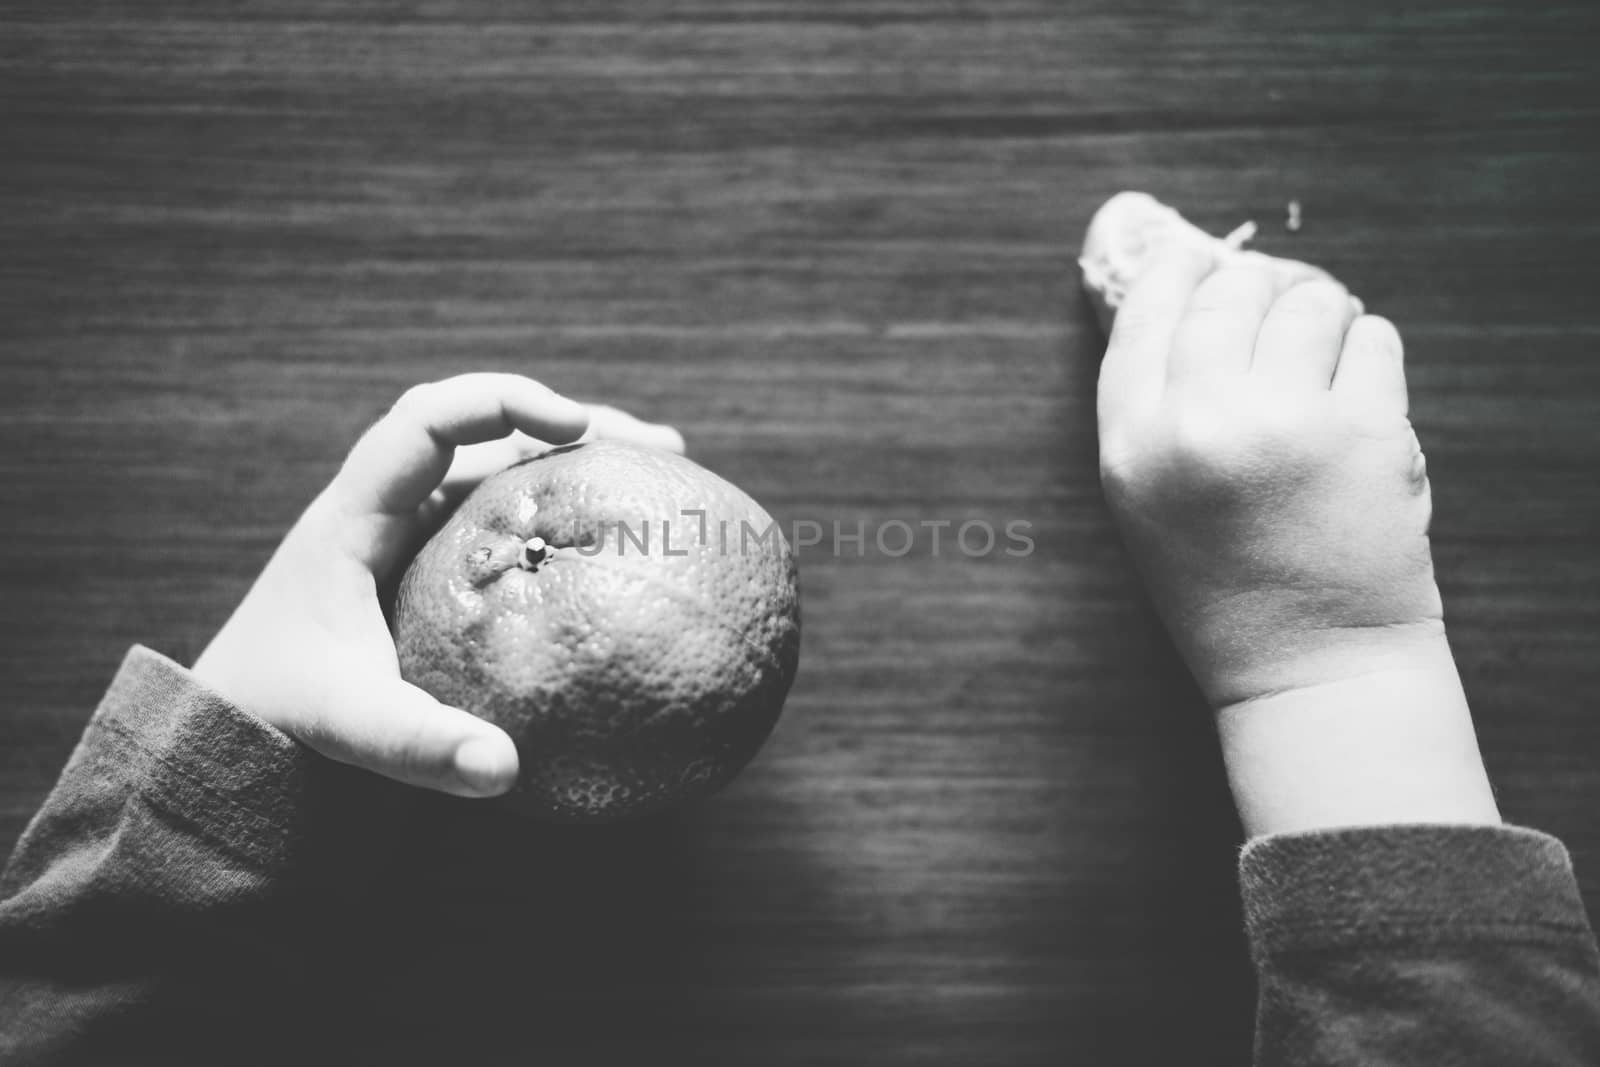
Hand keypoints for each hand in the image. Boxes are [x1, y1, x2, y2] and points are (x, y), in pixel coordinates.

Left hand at [192, 373, 684, 797]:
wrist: (241, 722)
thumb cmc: (284, 711)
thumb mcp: (347, 727)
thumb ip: (419, 748)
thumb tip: (504, 770)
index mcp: (357, 512)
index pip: (428, 419)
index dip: (503, 401)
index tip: (576, 427)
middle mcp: (393, 506)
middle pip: (490, 432)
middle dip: (576, 426)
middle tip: (662, 450)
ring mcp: (419, 532)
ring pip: (507, 472)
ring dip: (581, 467)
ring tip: (667, 480)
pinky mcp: (442, 566)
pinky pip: (511, 525)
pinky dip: (567, 522)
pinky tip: (624, 554)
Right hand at [1097, 243, 1497, 833]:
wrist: (1310, 663)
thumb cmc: (1227, 581)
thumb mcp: (1146, 497)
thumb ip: (1152, 403)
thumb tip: (1185, 287)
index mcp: (1133, 444)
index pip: (1146, 311)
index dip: (1177, 272)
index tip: (1200, 263)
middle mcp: (1199, 424)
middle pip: (1230, 291)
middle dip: (1261, 287)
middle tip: (1281, 307)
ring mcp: (1285, 424)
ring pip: (1309, 301)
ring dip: (1322, 311)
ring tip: (1325, 351)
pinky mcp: (1365, 432)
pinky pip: (1373, 338)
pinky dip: (1369, 350)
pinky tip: (1357, 390)